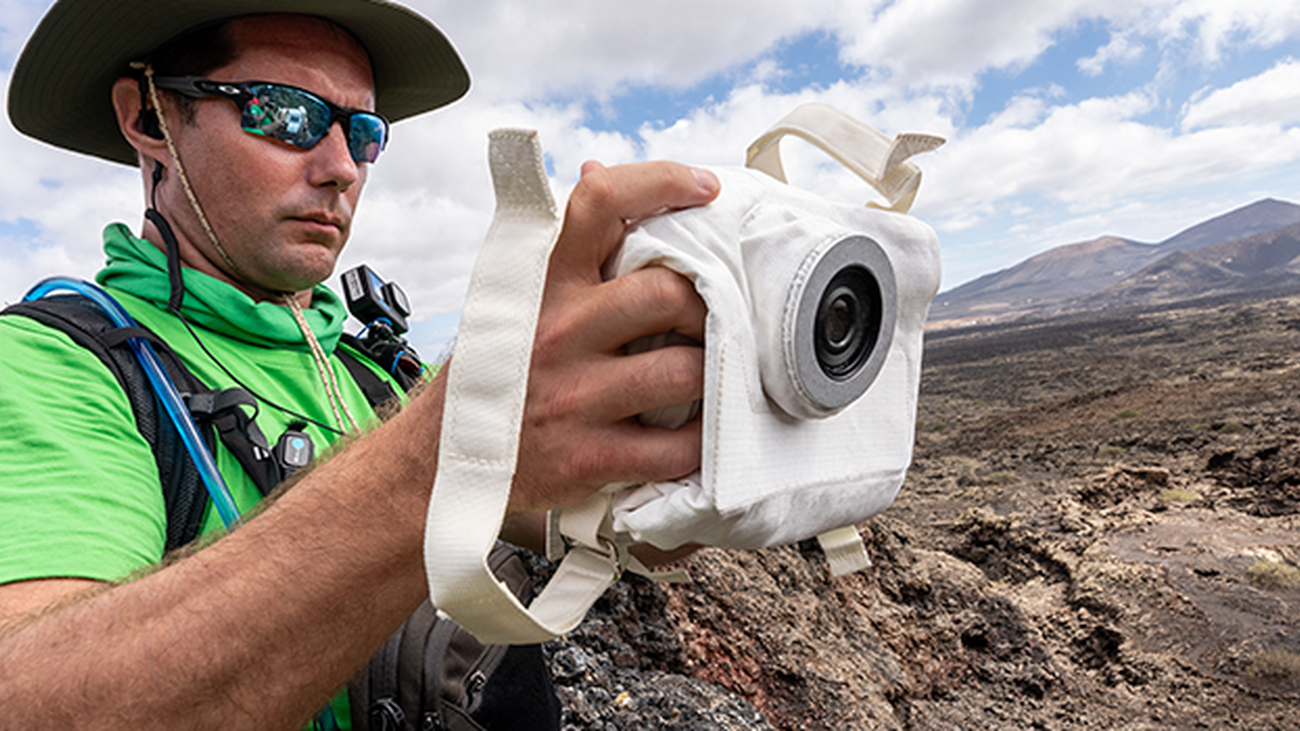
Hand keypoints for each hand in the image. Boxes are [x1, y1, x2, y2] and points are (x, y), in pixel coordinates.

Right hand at [507, 160, 718, 513]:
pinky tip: (695, 432)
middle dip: (707, 306)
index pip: (600, 201)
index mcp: (541, 279)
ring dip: (713, 374)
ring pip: (683, 371)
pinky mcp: (589, 458)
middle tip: (711, 320)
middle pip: (667, 293)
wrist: (440, 460)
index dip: (663, 181)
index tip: (706, 188)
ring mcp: (574, 397)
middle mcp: (557, 330)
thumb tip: (597, 170)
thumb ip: (564, 243)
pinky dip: (701, 442)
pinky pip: (676, 448)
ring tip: (709, 376)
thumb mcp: (514, 294)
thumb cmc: (498, 367)